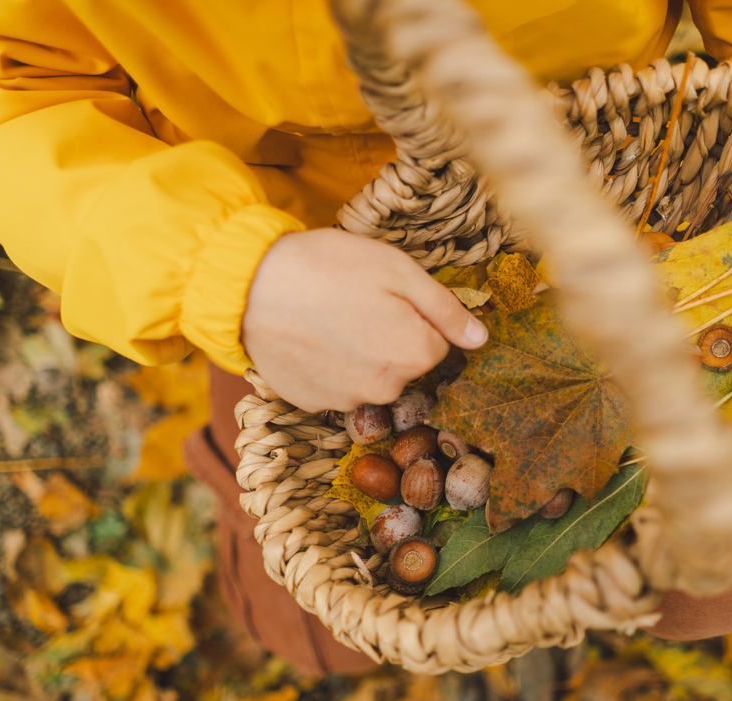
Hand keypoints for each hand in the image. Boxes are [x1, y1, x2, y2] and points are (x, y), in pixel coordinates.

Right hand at [242, 228, 487, 412]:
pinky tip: (310, 338)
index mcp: (416, 354)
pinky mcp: (312, 403)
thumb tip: (481, 338)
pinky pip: (335, 386)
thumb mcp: (399, 270)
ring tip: (329, 319)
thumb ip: (446, 309)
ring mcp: (347, 400)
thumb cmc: (329, 266)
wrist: (249, 285)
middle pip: (406, 366)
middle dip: (391, 339)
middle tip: (357, 304)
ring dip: (360, 355)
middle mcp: (386, 388)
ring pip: (371, 378)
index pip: (439, 346)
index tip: (388, 298)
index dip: (416, 318)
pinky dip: (328, 367)